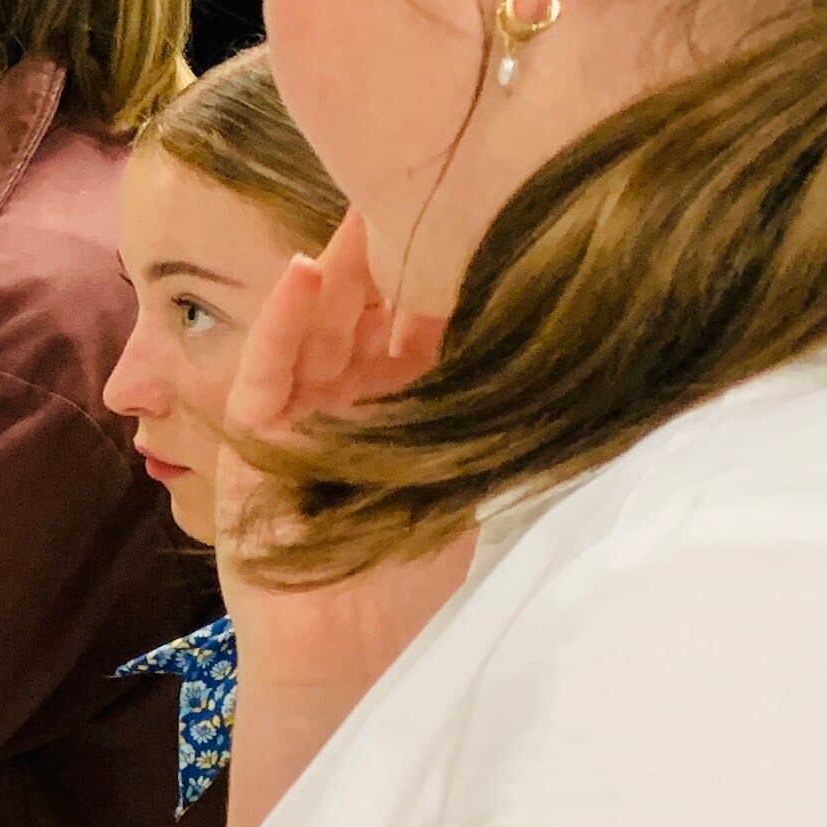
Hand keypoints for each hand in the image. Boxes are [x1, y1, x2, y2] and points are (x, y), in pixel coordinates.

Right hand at [213, 218, 475, 724]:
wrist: (346, 655)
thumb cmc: (406, 581)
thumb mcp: (468, 483)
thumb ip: (492, 422)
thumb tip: (571, 355)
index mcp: (399, 406)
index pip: (420, 320)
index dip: (443, 266)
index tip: (477, 200)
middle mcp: (345, 402)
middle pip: (367, 309)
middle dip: (391, 247)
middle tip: (420, 171)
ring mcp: (296, 418)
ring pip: (318, 327)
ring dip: (341, 267)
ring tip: (366, 202)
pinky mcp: (255, 446)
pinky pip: (265, 374)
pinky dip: (281, 324)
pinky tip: (304, 273)